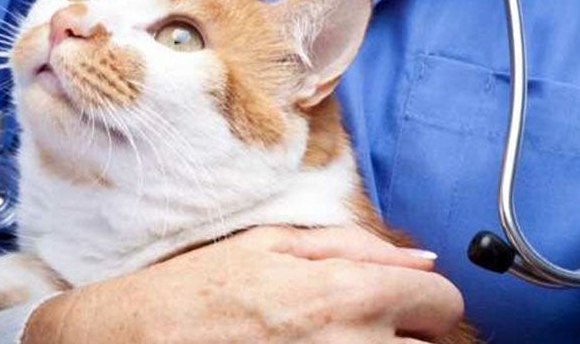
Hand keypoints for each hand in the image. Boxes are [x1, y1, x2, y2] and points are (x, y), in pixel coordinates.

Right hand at [21, 226, 463, 343]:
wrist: (137, 343)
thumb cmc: (199, 290)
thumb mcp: (272, 245)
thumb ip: (356, 245)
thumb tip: (422, 260)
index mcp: (348, 293)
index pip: (443, 301)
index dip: (424, 299)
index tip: (402, 304)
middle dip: (408, 333)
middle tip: (361, 326)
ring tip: (333, 342)